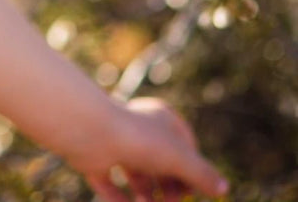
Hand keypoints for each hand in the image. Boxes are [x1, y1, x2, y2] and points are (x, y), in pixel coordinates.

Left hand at [67, 95, 228, 201]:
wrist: (88, 131)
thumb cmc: (139, 139)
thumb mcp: (180, 158)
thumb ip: (202, 175)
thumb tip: (223, 189)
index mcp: (160, 117)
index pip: (184, 147)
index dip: (192, 171)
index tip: (195, 190)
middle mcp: (136, 128)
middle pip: (160, 164)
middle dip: (168, 188)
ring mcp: (113, 143)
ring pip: (135, 175)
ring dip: (145, 197)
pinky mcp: (93, 158)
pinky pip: (109, 184)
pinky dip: (120, 200)